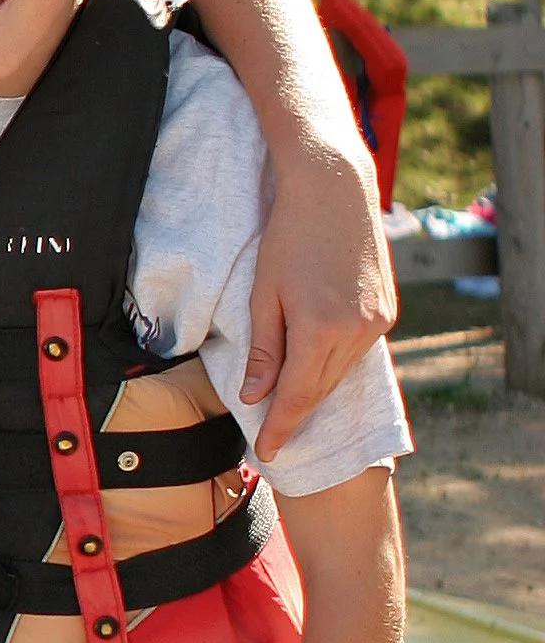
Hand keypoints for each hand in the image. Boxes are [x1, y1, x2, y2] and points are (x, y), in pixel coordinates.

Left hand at [242, 141, 392, 461]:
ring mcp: (378, 322)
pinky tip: (319, 363)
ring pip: (341, 371)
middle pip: (321, 388)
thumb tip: (255, 397)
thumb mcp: (264, 295)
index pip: (298, 397)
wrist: (334, 190)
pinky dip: (335, 361)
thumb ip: (263, 350)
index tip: (268, 452)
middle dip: (296, 412)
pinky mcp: (388, 310)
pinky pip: (357, 350)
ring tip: (290, 401)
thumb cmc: (289, 236)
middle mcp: (357, 332)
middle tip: (273, 433)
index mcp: (320, 330)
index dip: (281, 428)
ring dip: (316, 385)